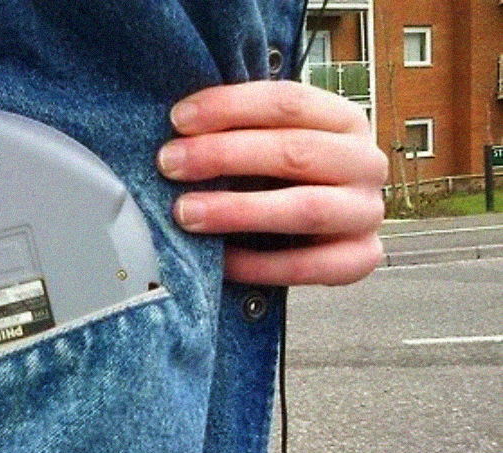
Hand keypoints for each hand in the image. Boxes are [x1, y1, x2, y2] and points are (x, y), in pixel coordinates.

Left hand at [156, 80, 387, 285]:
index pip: (289, 102)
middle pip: (295, 152)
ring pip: (305, 208)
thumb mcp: (271, 144)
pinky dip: (258, 265)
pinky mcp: (361, 258)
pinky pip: (307, 266)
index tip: (178, 119)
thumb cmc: (288, 180)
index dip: (230, 107)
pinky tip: (219, 261)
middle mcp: (364, 163)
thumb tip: (177, 125)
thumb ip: (241, 131)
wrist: (328, 233)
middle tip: (170, 164)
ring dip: (238, 211)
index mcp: (344, 121)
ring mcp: (366, 212)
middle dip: (224, 156)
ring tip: (186, 212)